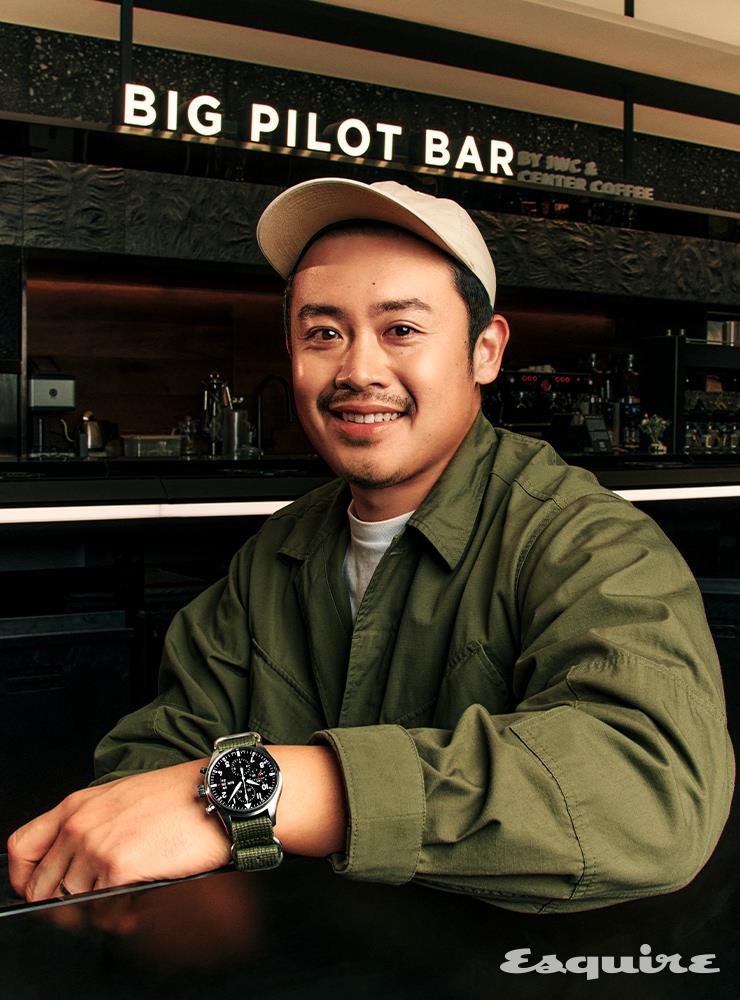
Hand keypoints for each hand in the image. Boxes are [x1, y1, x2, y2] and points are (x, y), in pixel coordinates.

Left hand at [7, 759, 229, 901]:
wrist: (217, 795)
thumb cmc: (181, 796)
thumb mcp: (123, 798)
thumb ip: (90, 826)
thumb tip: (74, 868)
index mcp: (77, 805)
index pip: (21, 848)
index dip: (26, 878)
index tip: (42, 890)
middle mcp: (78, 824)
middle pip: (41, 887)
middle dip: (65, 905)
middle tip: (96, 905)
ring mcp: (95, 846)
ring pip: (73, 905)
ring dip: (98, 911)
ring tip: (125, 902)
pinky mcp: (118, 868)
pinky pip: (102, 912)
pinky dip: (119, 916)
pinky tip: (139, 903)